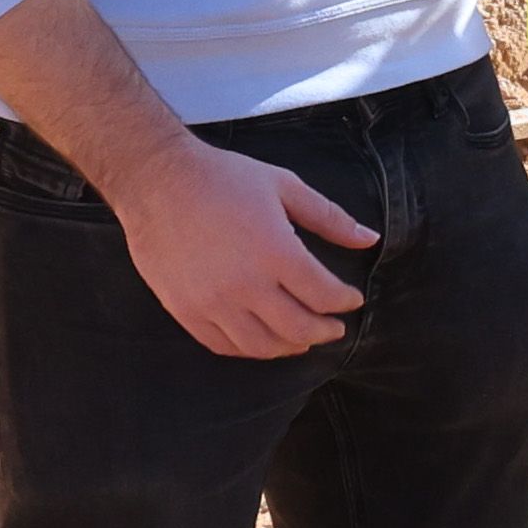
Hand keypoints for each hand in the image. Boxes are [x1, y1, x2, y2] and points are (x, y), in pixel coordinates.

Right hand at [121, 138, 381, 359]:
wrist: (157, 181)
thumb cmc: (222, 178)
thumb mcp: (284, 187)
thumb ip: (329, 218)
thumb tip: (369, 239)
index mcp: (276, 252)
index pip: (324, 295)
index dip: (345, 302)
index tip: (352, 300)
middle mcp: (245, 284)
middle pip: (298, 328)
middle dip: (325, 331)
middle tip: (335, 328)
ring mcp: (211, 302)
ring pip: (262, 346)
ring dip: (290, 346)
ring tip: (303, 339)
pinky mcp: (185, 309)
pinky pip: (223, 345)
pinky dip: (249, 348)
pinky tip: (262, 339)